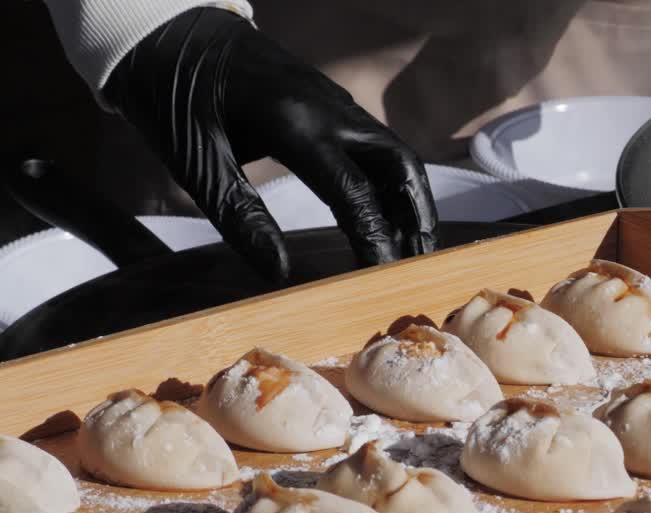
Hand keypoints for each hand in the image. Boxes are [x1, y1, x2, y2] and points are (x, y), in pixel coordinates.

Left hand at [105, 7, 436, 281]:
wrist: (167, 30)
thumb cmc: (171, 92)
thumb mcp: (192, 159)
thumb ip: (239, 216)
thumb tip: (279, 273)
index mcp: (294, 122)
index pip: (355, 193)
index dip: (375, 241)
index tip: (383, 281)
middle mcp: (329, 110)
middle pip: (400, 167)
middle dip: (417, 219)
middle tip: (420, 265)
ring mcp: (335, 103)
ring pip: (396, 156)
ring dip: (411, 203)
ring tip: (412, 249)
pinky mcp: (331, 105)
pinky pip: (377, 148)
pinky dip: (392, 186)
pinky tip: (387, 215)